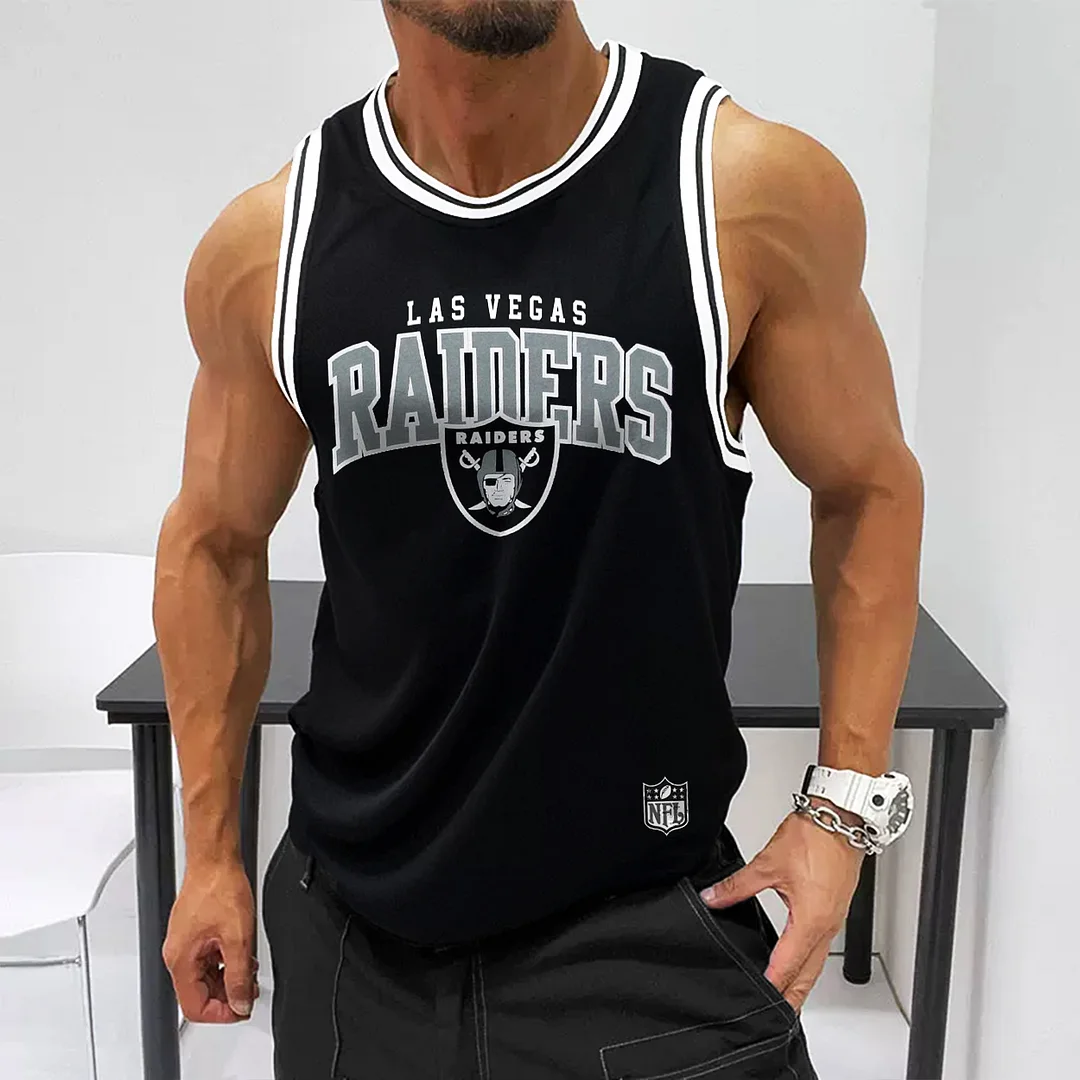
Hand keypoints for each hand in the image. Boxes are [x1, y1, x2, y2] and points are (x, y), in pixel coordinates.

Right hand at [163, 857, 258, 1022]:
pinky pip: (207, 960)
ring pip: (205, 977)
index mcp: (181, 960)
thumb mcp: (238, 937)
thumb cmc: (219, 888)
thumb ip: (239, 975)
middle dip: (227, 995)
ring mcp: (184, 943)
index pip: (194, 1008)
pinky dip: (225, 963)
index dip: (222, 1013)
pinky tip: (241, 954)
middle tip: (250, 988)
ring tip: (249, 969)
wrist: (215, 860)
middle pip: (199, 994)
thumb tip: (240, 1003)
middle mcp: (178, 954)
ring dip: (228, 978)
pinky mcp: (193, 934)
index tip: (242, 1007)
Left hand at [697, 811, 863, 1011]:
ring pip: (817, 961)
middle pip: (807, 973)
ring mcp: (833, 919)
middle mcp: (826, 925)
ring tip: (783, 994)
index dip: (771, 983)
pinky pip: (821, 944)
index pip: (787, 964)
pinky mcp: (834, 909)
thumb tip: (713, 898)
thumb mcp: (768, 863)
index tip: (757, 998)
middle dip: (791, 995)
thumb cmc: (816, 838)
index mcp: (811, 920)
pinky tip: (796, 958)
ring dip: (801, 979)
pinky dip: (808, 960)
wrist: (842, 818)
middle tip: (774, 1013)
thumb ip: (737, 885)